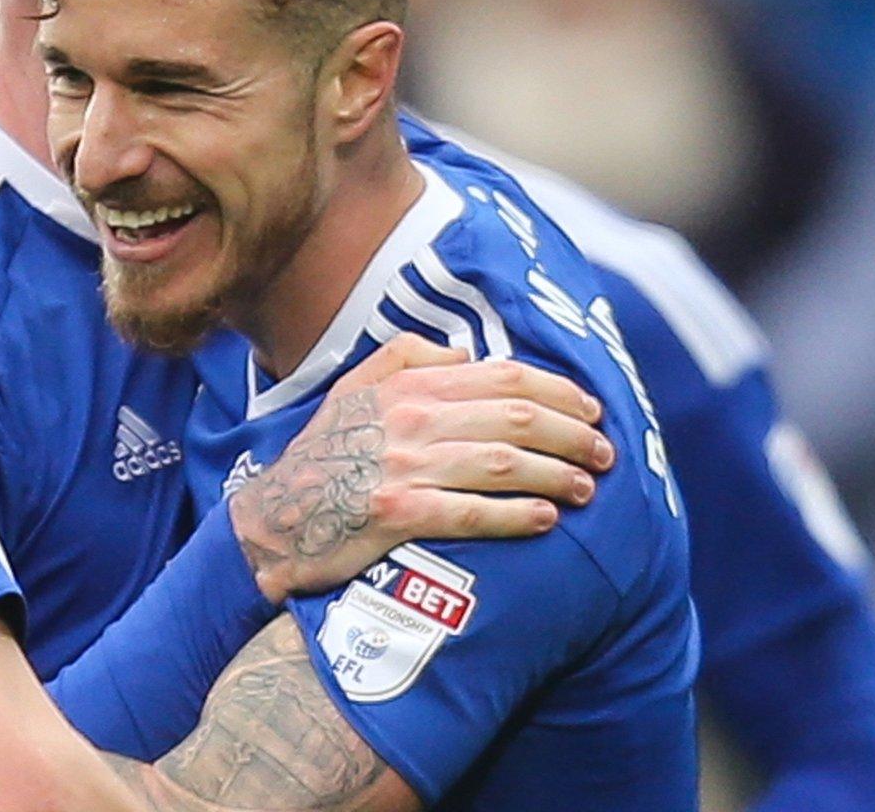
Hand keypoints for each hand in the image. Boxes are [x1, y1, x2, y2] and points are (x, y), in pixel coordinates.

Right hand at [229, 333, 612, 603]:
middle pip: (516, 418)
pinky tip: (545, 519)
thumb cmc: (321, 456)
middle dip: (573, 434)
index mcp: (407, 386)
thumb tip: (464, 353)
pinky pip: (474, 512)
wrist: (271, 521)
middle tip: (604, 453)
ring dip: (558, 475)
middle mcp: (411, 420)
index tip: (591, 410)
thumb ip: (406, 358)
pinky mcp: (399, 515)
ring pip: (505, 464)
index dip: (558, 392)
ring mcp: (405, 468)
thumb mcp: (352, 389)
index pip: (503, 377)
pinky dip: (518, 514)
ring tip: (587, 488)